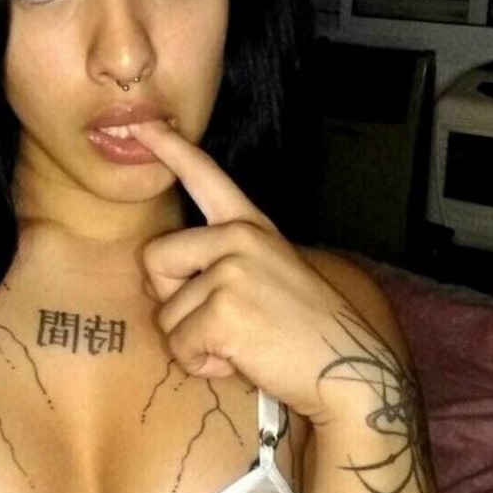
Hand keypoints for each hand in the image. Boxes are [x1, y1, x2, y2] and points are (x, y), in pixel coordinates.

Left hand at [131, 120, 353, 422]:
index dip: (170, 149)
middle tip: (220, 321)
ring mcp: (231, 272)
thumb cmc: (306, 333)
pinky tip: (242, 360)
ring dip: (195, 343)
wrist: (350, 369)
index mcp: (251, 227)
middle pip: (154, 260)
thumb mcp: (271, 274)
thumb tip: (166, 274)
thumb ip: (226, 260)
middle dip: (173, 301)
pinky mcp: (224, 311)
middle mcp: (239, 238)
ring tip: (244, 343)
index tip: (142, 123)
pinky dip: (203, 365)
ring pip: (167, 315)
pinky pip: (180, 346)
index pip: (205, 177)